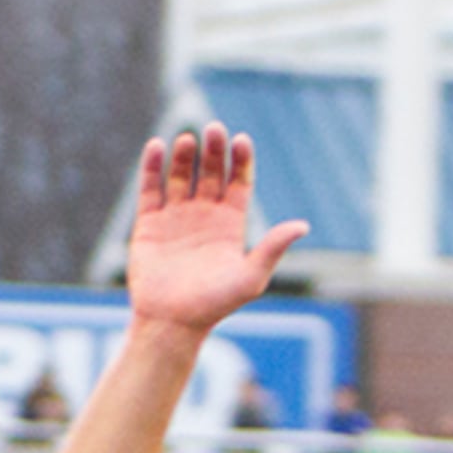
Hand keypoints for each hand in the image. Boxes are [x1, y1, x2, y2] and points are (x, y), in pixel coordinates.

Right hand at [126, 126, 311, 339]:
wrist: (172, 323)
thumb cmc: (214, 305)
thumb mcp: (251, 278)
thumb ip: (272, 249)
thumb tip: (302, 225)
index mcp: (230, 224)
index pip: (238, 182)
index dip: (241, 160)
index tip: (241, 140)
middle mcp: (204, 216)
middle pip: (211, 173)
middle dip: (214, 150)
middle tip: (214, 129)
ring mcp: (176, 217)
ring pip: (181, 176)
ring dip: (185, 155)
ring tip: (188, 139)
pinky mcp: (149, 224)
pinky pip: (150, 189)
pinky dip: (153, 167)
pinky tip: (157, 147)